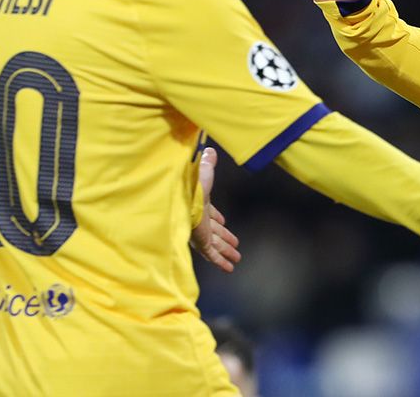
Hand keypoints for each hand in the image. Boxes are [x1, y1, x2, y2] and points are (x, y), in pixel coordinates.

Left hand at [190, 147, 241, 272]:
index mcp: (200, 205)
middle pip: (216, 231)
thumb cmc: (191, 187)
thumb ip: (207, 164)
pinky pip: (213, 254)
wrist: (183, 202)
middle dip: (225, 238)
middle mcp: (200, 220)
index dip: (217, 218)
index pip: (210, 214)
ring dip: (226, 251)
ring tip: (237, 258)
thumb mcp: (203, 174)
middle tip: (235, 245)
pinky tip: (229, 268)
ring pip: (216, 245)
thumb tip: (209, 150)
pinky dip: (221, 262)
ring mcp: (201, 232)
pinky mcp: (201, 241)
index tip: (223, 221)